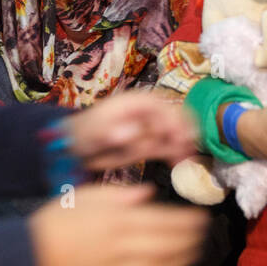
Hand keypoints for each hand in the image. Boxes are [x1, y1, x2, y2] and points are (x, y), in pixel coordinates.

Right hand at [29, 183, 206, 265]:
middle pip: (169, 246)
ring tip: (192, 253)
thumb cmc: (55, 221)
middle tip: (203, 234)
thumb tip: (149, 193)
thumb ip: (121, 194)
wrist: (28, 257)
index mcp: (117, 220)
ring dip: (182, 261)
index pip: (165, 221)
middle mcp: (122, 248)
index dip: (188, 221)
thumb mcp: (85, 195)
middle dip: (191, 240)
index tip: (202, 217)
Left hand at [63, 90, 196, 170]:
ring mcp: (152, 128)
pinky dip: (177, 153)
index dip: (174, 121)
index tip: (178, 137)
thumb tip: (132, 132)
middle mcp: (149, 113)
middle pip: (176, 117)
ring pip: (177, 133)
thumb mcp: (95, 130)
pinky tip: (178, 163)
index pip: (163, 107)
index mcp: (138, 103)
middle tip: (187, 149)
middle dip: (185, 132)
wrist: (80, 145)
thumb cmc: (86, 131)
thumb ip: (113, 131)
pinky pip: (169, 146)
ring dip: (184, 145)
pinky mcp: (151, 143)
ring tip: (184, 160)